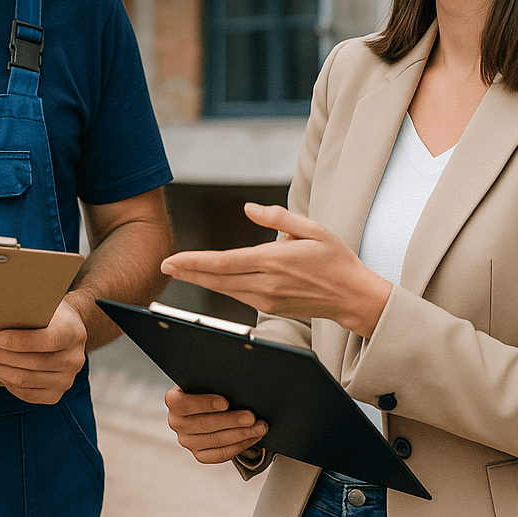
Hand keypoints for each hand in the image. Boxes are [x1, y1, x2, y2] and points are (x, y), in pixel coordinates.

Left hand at [0, 297, 86, 403]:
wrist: (67, 329)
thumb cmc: (49, 313)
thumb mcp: (44, 303)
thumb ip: (27, 309)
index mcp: (74, 332)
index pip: (49, 340)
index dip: (22, 341)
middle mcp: (75, 359)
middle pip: (31, 362)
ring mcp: (67, 380)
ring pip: (24, 380)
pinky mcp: (55, 394)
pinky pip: (25, 393)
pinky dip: (5, 381)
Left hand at [160, 203, 391, 337]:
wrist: (353, 296)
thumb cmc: (335, 258)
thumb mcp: (312, 228)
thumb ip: (278, 218)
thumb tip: (248, 209)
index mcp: (274, 261)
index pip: (224, 262)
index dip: (194, 262)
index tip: (172, 259)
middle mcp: (266, 283)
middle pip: (217, 279)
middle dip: (188, 272)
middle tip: (164, 265)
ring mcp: (267, 299)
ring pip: (224, 290)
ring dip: (199, 280)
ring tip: (178, 270)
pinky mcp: (270, 307)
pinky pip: (237, 295)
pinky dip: (219, 287)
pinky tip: (207, 279)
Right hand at [165, 387, 267, 463]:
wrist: (204, 404)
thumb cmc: (207, 386)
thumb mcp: (204, 379)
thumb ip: (212, 380)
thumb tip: (235, 381)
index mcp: (173, 401)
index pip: (184, 404)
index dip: (205, 403)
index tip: (226, 402)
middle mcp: (176, 423)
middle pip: (204, 424)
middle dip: (231, 420)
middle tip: (252, 417)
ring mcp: (187, 441)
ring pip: (215, 440)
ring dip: (241, 434)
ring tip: (259, 427)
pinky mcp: (199, 454)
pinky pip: (220, 455)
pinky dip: (239, 446)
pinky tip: (252, 437)